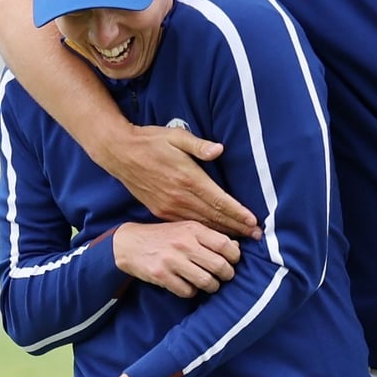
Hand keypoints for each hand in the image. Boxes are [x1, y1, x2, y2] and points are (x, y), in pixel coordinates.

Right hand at [112, 221, 240, 297]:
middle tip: (223, 275)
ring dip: (211, 286)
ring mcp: (171, 260)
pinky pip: (188, 291)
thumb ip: (210, 237)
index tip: (232, 261)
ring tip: (207, 282)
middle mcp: (183, 243)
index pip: (226, 245)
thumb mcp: (186, 229)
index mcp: (193, 229)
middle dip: (226, 275)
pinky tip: (186, 284)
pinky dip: (191, 291)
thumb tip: (236, 247)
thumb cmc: (164, 236)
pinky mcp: (161, 275)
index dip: (235, 256)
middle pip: (220, 266)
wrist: (129, 243)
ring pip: (207, 282)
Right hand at [115, 124, 259, 239]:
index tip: (253, 222)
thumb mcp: (175, 136)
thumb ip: (198, 145)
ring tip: (240, 241)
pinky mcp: (160, 211)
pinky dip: (203, 232)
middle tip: (256, 237)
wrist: (119, 153)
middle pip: (214, 217)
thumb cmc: (150, 141)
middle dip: (237, 228)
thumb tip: (219, 150)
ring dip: (222, 233)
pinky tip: (213, 237)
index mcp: (188, 178)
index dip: (238, 213)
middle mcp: (180, 196)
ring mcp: (169, 206)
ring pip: (202, 224)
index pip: (219, 200)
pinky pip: (187, 225)